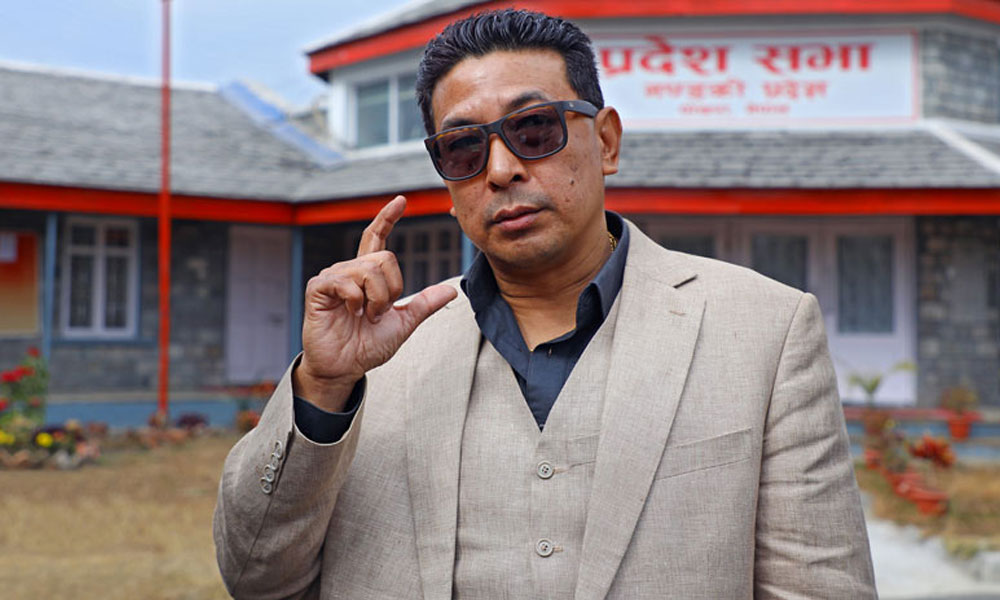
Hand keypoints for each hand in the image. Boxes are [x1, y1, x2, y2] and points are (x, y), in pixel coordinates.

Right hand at [293, 195, 457, 410]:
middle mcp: (350, 269)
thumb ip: (424, 304)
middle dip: (391, 290)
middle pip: (385, 258)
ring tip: (365, 316)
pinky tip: (350, 313)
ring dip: (376, 299)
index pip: (377, 238)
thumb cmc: (367, 346)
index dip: (388, 218)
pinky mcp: (319, 287)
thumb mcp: (404, 323)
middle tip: (379, 313)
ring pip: (369, 269)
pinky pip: (347, 281)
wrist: (344, 368)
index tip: (401, 201)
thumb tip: (452, 290)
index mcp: (367, 275)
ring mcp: (333, 277)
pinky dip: (356, 301)